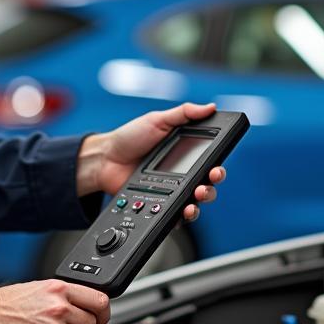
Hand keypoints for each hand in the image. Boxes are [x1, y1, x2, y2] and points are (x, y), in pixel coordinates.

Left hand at [76, 101, 226, 221]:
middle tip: (207, 183)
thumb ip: (184, 114)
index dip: (217, 168)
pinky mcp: (160, 204)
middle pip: (206, 185)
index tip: (217, 169)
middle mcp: (181, 174)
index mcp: (184, 153)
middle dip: (212, 186)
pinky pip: (175, 214)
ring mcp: (171, 191)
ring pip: (195, 202)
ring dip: (200, 202)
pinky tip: (183, 211)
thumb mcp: (157, 120)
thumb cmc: (129, 138)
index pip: (209, 163)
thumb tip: (210, 107)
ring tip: (196, 197)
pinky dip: (182, 216)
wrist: (106, 159)